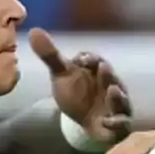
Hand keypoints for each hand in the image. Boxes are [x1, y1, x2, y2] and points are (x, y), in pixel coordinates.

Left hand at [29, 27, 133, 145]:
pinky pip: (121, 122)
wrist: (86, 120)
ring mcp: (118, 103)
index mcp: (97, 69)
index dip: (89, 59)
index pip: (94, 60)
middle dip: (107, 74)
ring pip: (121, 99)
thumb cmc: (76, 92)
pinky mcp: (120, 122)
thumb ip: (50, 55)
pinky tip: (107, 122)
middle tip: (103, 67)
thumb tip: (33, 31)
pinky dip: (116, 122)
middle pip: (111, 78)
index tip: (80, 59)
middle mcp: (111, 83)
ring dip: (117, 96)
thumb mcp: (61, 75)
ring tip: (113, 91)